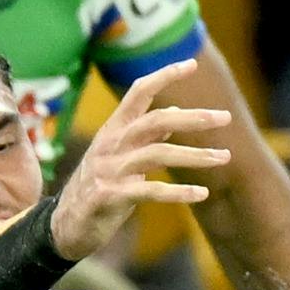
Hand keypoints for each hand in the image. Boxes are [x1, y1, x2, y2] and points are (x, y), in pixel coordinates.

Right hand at [48, 59, 230, 260]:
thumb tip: (176, 113)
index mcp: (113, 129)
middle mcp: (110, 144)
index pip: (139, 91)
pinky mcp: (110, 197)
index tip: (192, 64)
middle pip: (155, 120)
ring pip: (158, 154)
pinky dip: (179, 192)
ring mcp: (108, 170)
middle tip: (225, 118)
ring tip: (224, 158)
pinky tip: (202, 193)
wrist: (64, 226)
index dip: (165, 75)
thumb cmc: (98, 188)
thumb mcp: (120, 156)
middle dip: (193, 118)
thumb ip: (146, 136)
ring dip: (195, 156)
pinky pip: (151, 191)